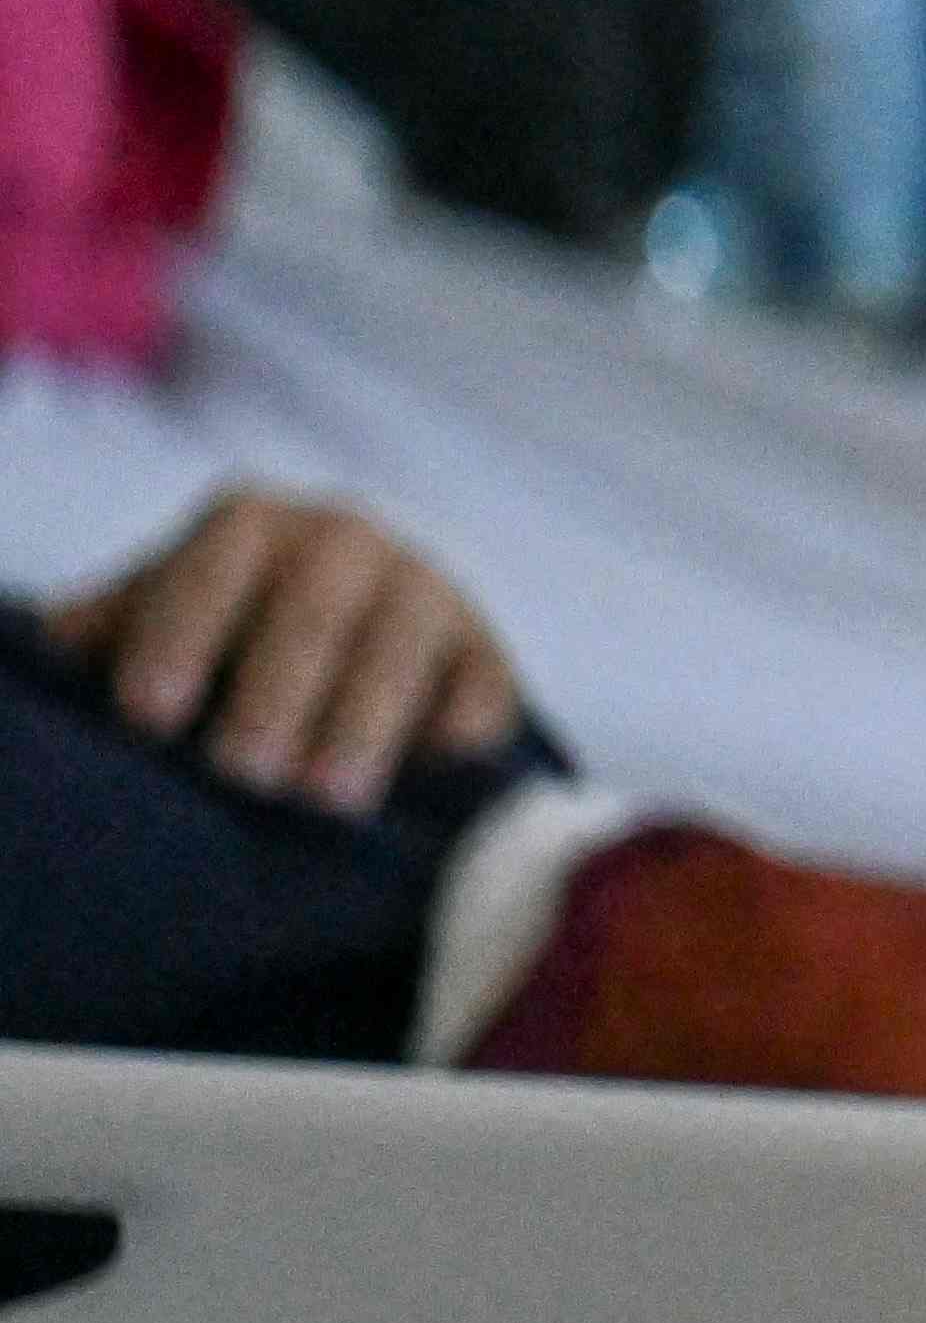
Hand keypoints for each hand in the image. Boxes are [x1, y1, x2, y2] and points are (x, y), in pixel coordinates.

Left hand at [43, 491, 529, 812]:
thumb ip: (98, 632)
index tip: (146, 716)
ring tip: (330, 799)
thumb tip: (36, 658)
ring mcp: (425, 585)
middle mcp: (343, 537)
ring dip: (366, 719)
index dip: (179, 635)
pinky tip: (440, 761)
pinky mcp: (483, 646)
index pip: (214, 566)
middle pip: (315, 607)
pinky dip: (465, 716)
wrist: (342, 628)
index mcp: (249, 522)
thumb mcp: (147, 617)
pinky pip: (483, 677)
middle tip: (245, 773)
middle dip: (278, 692)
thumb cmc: (214, 636)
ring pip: (402, 642)